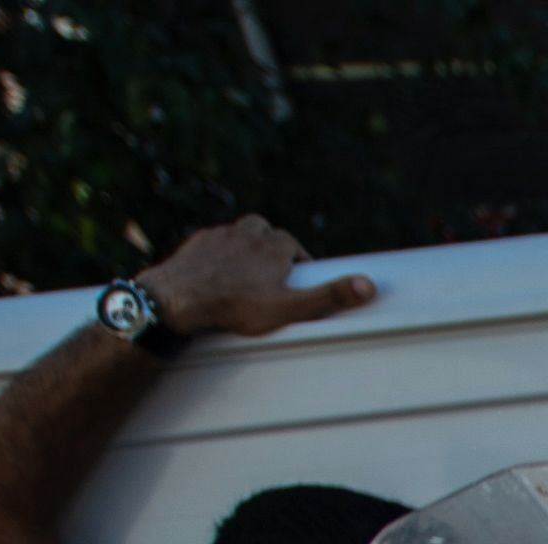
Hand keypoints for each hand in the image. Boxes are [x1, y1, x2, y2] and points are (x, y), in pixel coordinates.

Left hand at [138, 218, 375, 341]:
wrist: (179, 297)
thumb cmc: (235, 305)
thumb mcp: (289, 308)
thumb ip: (328, 297)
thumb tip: (369, 285)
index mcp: (272, 245)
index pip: (292, 244)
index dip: (298, 259)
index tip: (299, 275)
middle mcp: (247, 233)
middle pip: (264, 231)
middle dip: (272, 246)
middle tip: (273, 270)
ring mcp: (219, 236)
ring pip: (238, 233)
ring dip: (246, 245)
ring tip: (246, 269)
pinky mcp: (196, 244)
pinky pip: (213, 243)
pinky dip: (219, 253)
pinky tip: (217, 271)